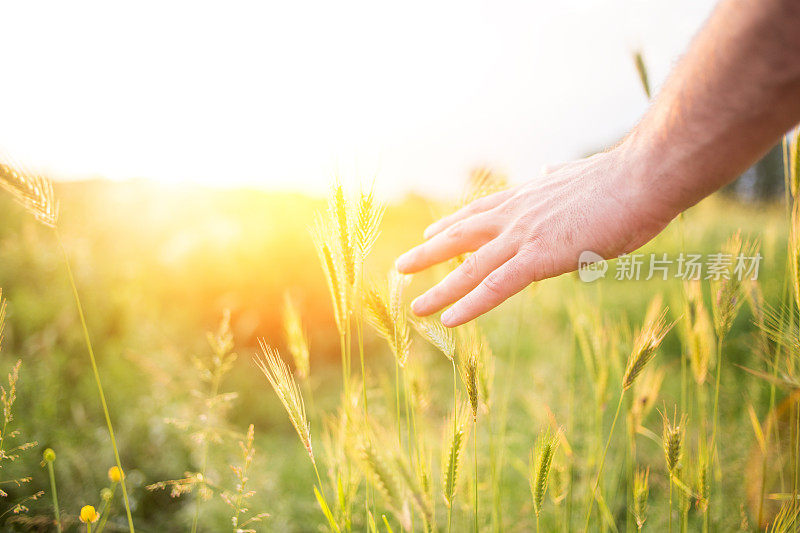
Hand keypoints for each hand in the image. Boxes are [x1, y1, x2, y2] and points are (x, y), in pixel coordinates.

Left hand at [395, 144, 673, 326]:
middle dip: (429, 253)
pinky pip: (494, 287)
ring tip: (414, 306)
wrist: (644, 176)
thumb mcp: (580, 176)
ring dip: (440, 289)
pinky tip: (448, 320)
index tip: (430, 232)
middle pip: (461, 236)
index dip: (452, 224)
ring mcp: (524, 236)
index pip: (480, 212)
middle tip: (401, 265)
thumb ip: (556, 179)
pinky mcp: (539, 258)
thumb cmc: (624, 180)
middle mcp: (517, 214)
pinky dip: (469, 305)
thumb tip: (546, 171)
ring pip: (470, 267)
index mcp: (528, 196)